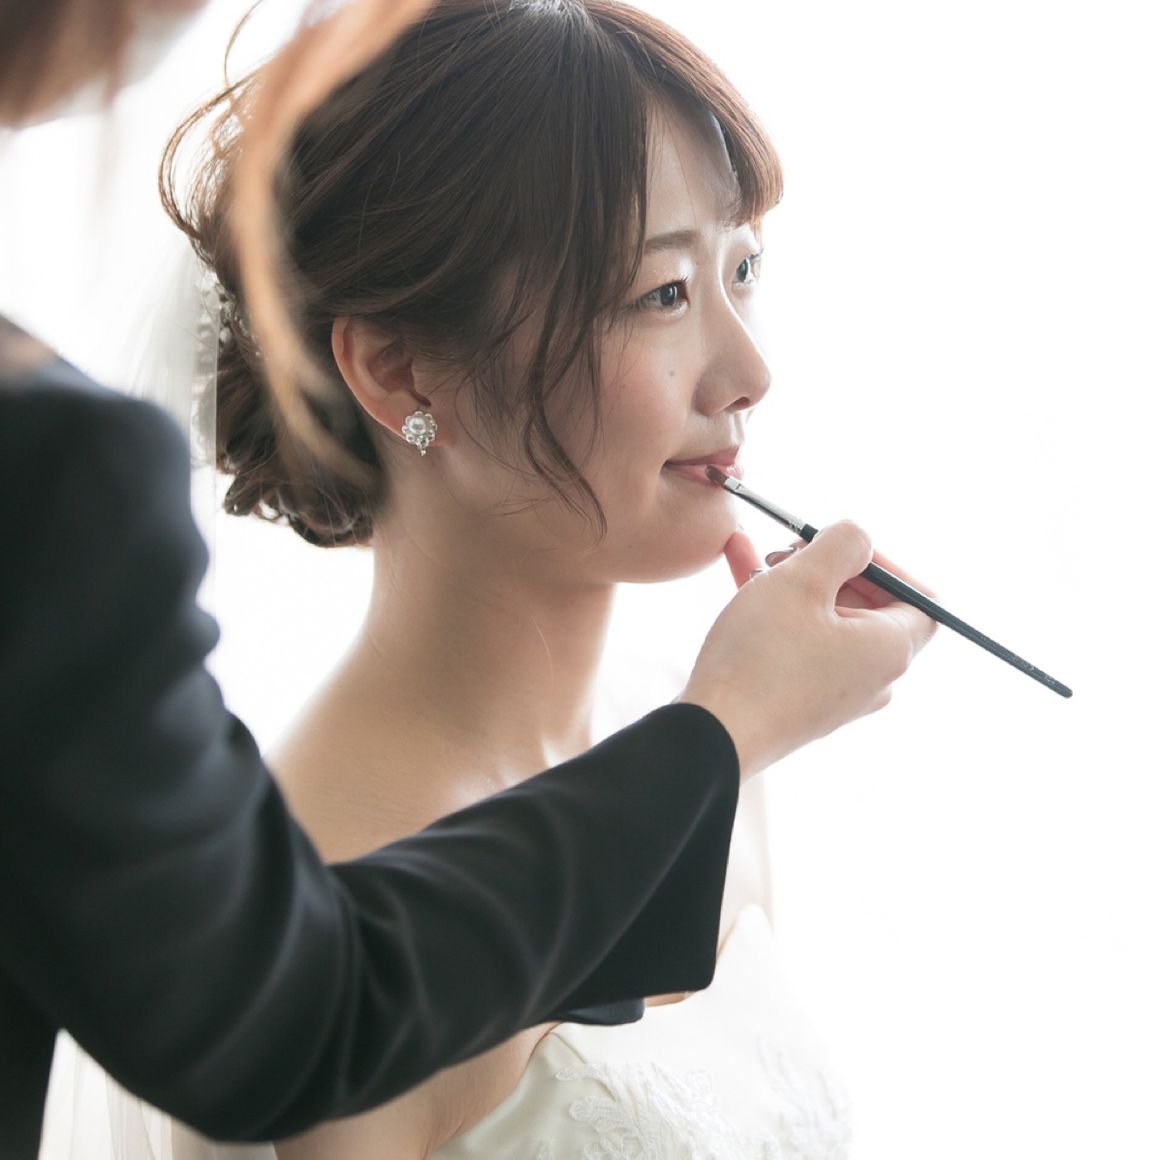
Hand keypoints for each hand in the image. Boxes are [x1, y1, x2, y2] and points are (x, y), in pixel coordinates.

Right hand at [680, 522, 936, 780]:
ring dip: (797, 585)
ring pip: (827, 622)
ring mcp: (837, 695)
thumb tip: (858, 540)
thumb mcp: (801, 581)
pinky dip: (780, 612)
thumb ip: (841, 545)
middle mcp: (874, 677)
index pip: (919, 597)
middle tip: (788, 551)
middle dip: (831, 568)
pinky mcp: (801, 703)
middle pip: (870, 606)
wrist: (710, 734)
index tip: (837, 546)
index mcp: (890, 650)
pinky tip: (741, 573)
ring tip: (756, 559)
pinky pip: (801, 645)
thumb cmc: (760, 659)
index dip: (883, 561)